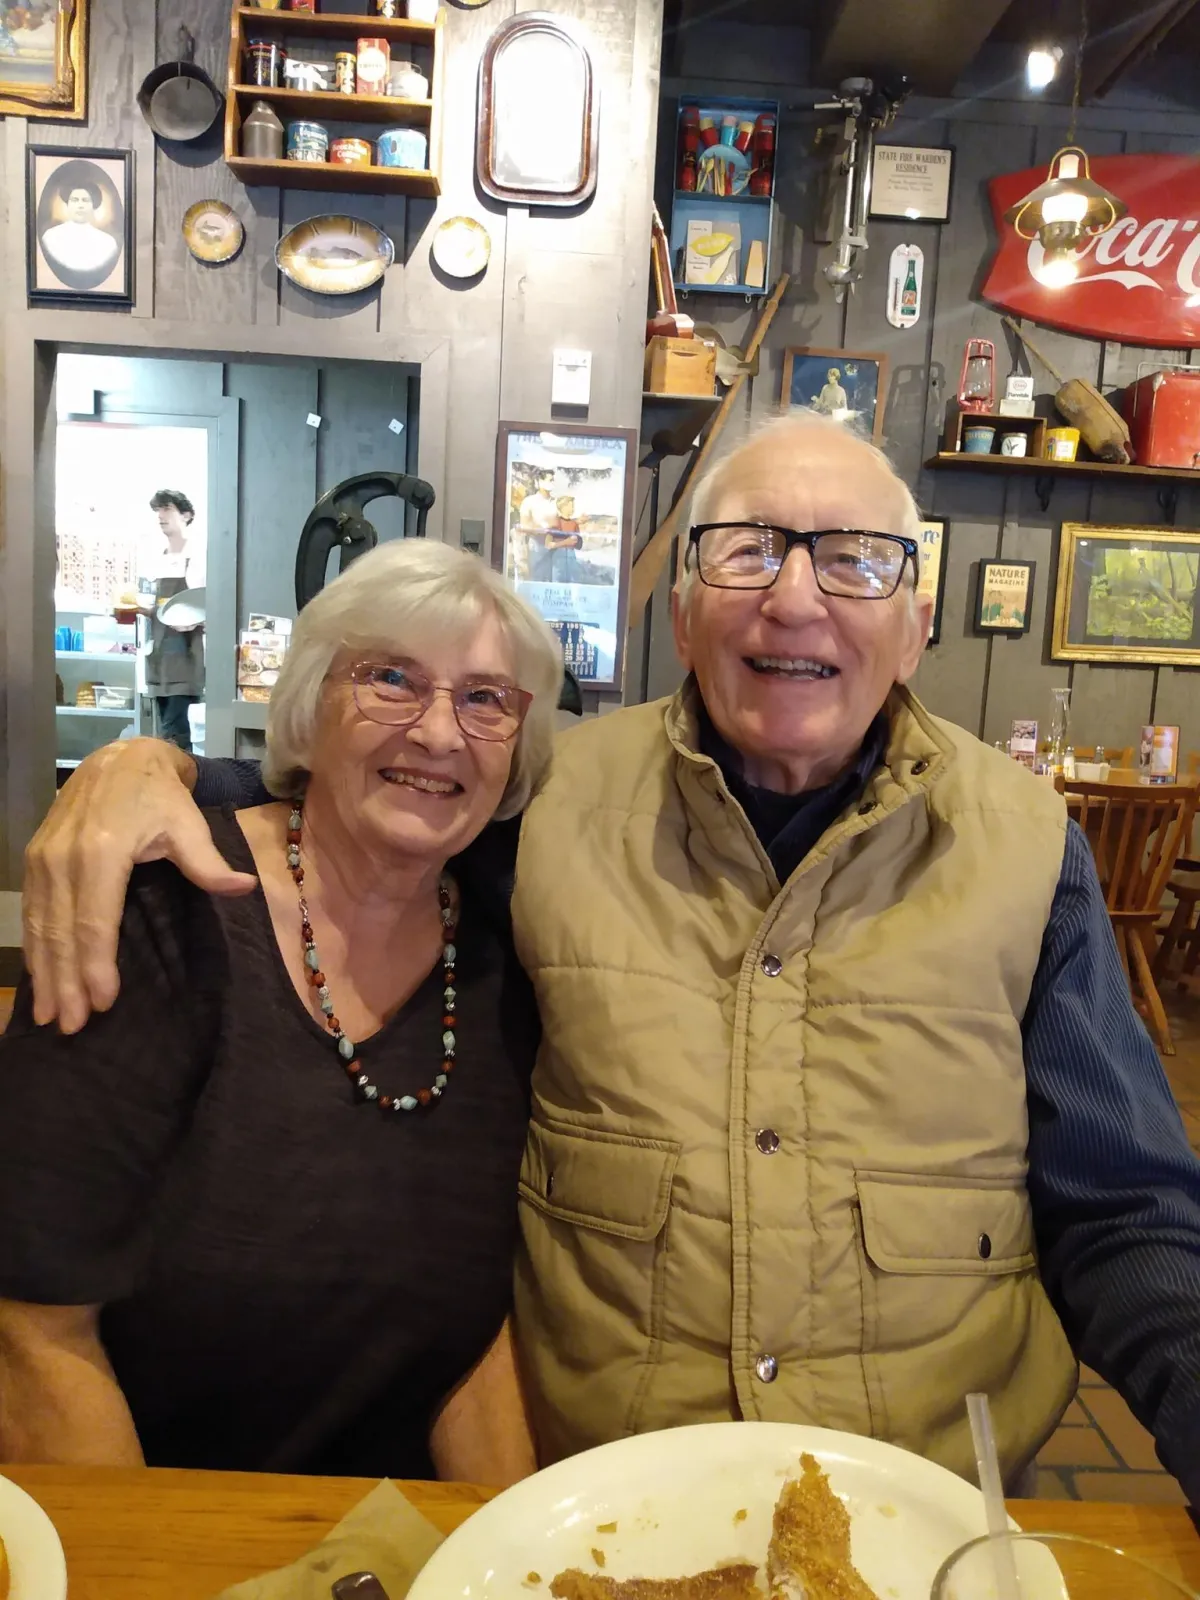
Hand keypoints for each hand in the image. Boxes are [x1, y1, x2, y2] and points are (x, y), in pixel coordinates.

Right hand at [23, 739, 255, 1033]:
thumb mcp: (188, 824)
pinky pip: (30, 912)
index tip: (102, 1002)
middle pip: (61, 932)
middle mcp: (63, 858)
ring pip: (40, 926)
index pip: (94, 920)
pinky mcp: (33, 860)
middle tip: (72, 1026)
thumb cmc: (159, 796)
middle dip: (65, 982)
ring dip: (44, 973)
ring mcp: (42, 859)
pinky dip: (33, 949)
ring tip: (50, 1015)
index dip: (96, 964)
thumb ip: (209, 863)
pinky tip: (39, 979)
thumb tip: (245, 888)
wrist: (118, 758)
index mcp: (101, 852)